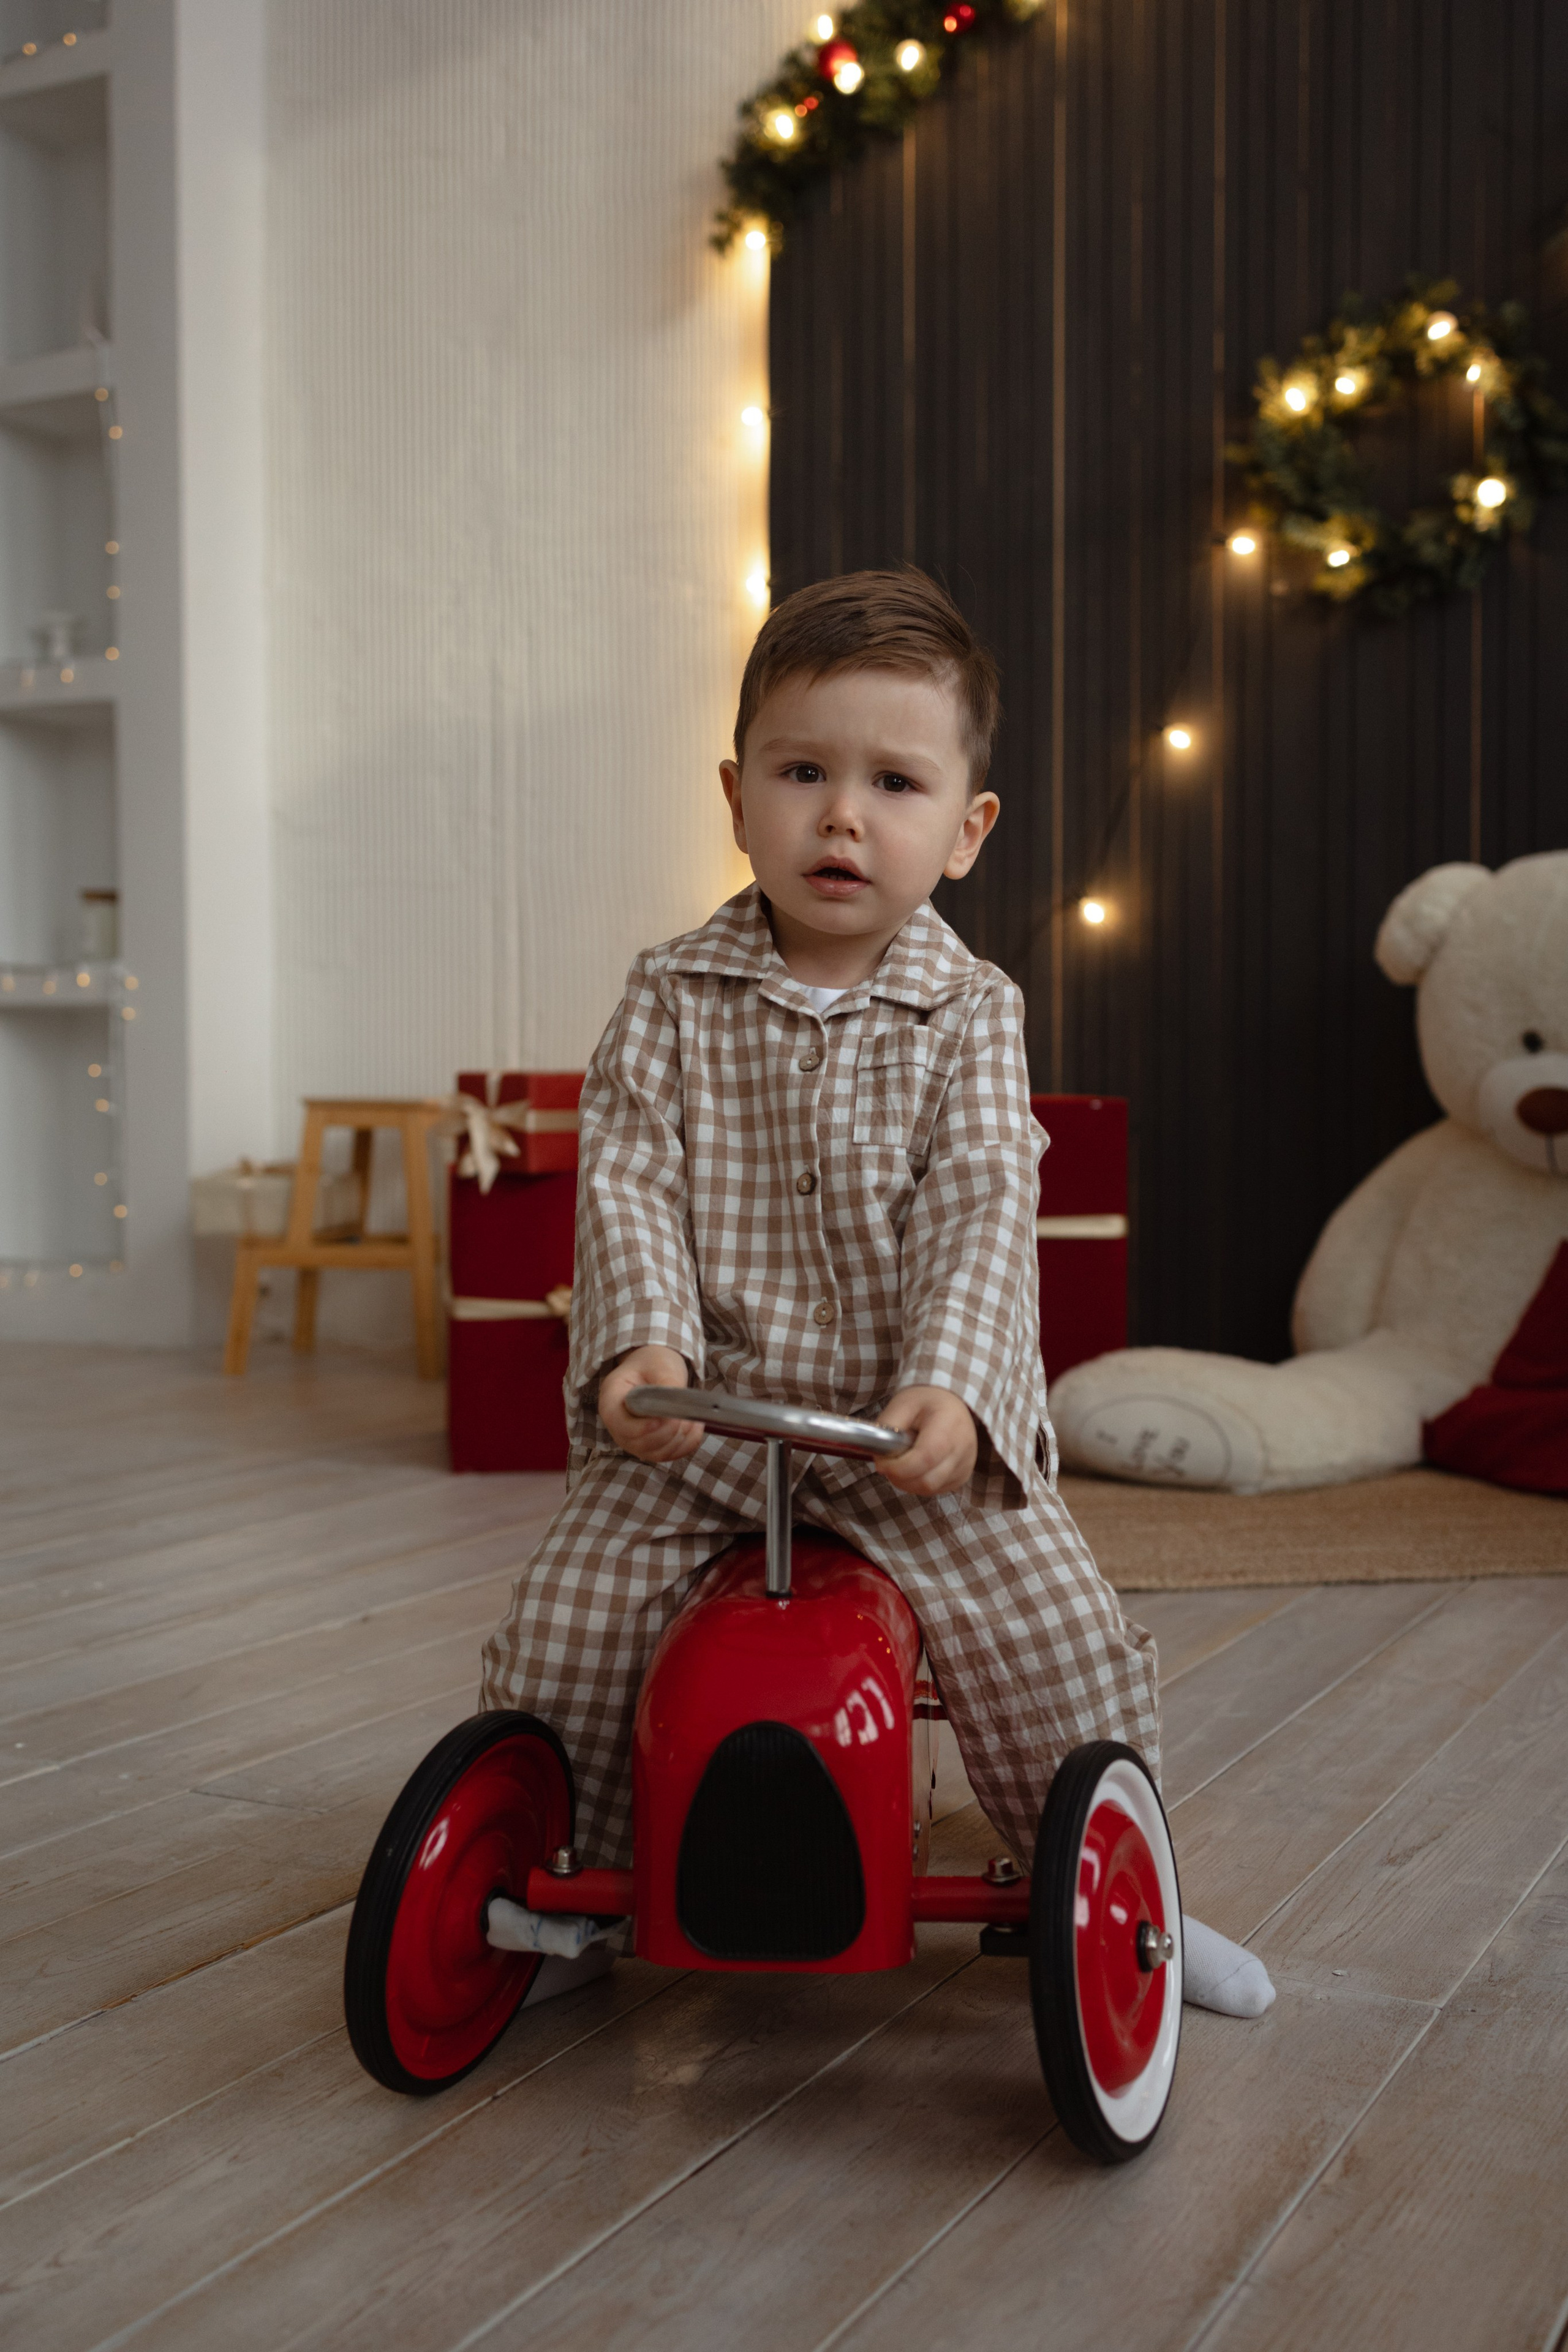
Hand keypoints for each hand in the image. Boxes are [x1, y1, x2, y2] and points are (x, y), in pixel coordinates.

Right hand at [597, 1346, 703, 1464]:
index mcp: (611, 1401)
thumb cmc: (652, 1365)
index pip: (619, 1424)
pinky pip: (669, 1455)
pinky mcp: (652, 1447)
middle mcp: (619, 1426)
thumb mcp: (659, 1364)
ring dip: (678, 1439)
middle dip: (666, 1432)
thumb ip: (666, 1383)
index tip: (661, 1420)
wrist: (653, 1371)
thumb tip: (676, 1404)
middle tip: (684, 1416)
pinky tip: (694, 1427)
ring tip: (692, 1419)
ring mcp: (634, 1440)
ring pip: (656, 1454)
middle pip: (638, 1443)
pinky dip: (686, 1445)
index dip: (639, 1428)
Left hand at [875, 1385, 977, 1496]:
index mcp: (949, 1424)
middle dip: (900, 1477)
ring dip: (908, 1482)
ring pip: (930, 1489)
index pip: (925, 1458)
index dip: (899, 1467)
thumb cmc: (926, 1402)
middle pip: (927, 1480)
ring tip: (901, 1463)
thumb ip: (888, 1428)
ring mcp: (965, 1464)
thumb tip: (881, 1459)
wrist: (951, 1402)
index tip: (882, 1463)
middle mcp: (963, 1448)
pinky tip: (915, 1467)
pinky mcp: (962, 1476)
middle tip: (888, 1465)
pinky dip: (919, 1484)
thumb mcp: (901, 1404)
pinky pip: (936, 1489)